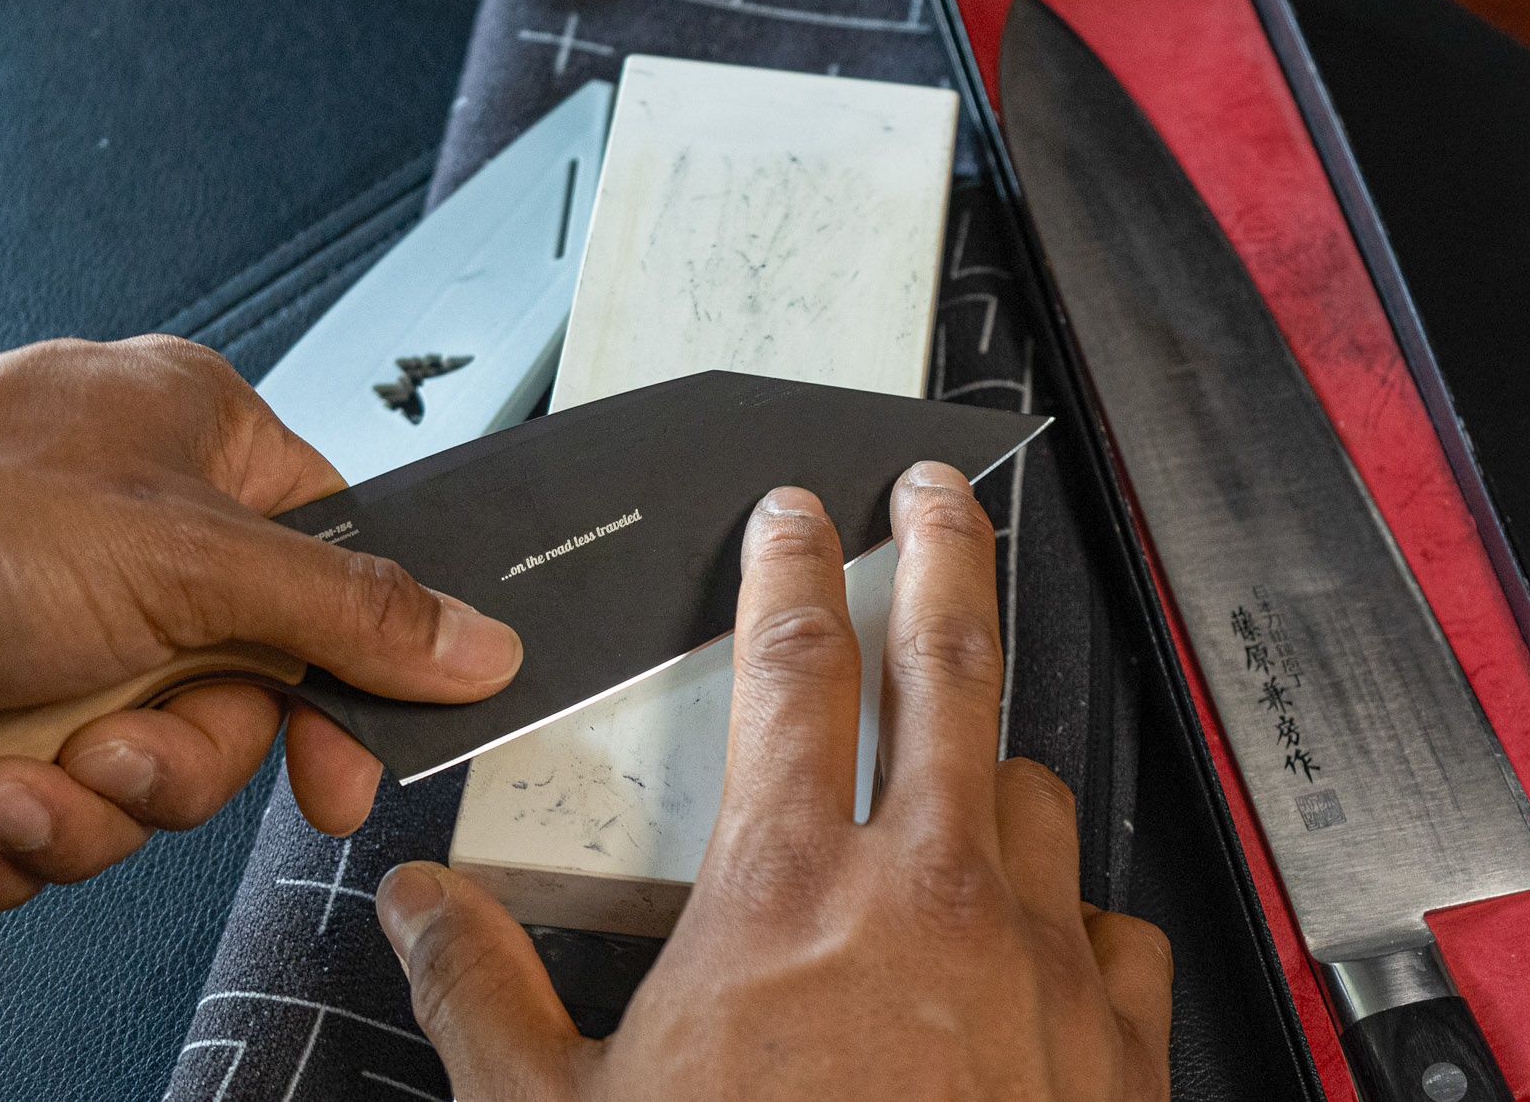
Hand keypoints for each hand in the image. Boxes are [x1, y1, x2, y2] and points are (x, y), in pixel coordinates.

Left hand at [0, 336, 521, 910]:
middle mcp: (133, 534)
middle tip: (113, 746)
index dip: (346, 686)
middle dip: (168, 760)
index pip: (339, 576)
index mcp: (203, 447)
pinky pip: (51, 805)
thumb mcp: (183, 558)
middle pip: (240, 700)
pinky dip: (0, 830)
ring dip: (73, 806)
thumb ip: (348, 610)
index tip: (341, 777)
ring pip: (142, 769)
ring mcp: (52, 623)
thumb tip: (480, 641)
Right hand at [375, 461, 1171, 1099]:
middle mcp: (933, 892)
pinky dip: (1077, 916)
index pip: (791, 663)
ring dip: (998, 769)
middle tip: (939, 493)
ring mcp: (1040, 956)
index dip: (789, 565)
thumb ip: (482, 992)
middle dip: (945, 550)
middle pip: (949, 661)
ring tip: (969, 770)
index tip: (795, 513)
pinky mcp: (1116, 1037)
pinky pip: (1113, 926)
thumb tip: (412, 907)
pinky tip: (1049, 943)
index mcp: (790, 889)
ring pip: (1036, 790)